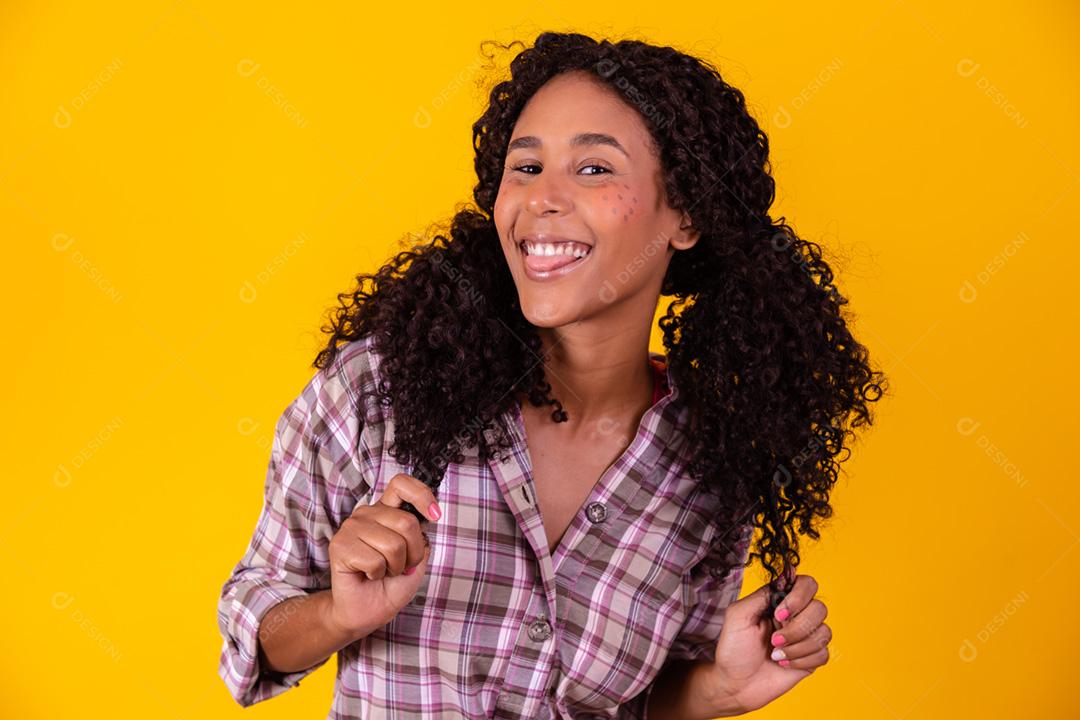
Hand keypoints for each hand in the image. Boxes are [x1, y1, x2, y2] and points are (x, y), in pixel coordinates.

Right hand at [326, 473, 439, 637]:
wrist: (366, 611)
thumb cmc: (390, 584)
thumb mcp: (417, 559)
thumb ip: (421, 537)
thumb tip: (425, 520)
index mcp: (386, 511)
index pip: (401, 484)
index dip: (422, 495)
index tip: (435, 516)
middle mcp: (367, 514)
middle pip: (407, 523)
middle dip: (413, 553)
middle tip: (401, 566)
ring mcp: (351, 528)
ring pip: (393, 544)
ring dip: (395, 566)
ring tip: (383, 571)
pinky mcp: (339, 546)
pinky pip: (375, 561)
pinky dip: (378, 574)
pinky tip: (368, 575)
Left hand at [707, 574, 830, 713]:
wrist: (735, 684)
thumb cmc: (734, 649)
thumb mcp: (738, 616)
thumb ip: (762, 595)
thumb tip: (787, 575)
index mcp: (780, 601)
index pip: (807, 584)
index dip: (798, 597)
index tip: (778, 614)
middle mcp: (797, 616)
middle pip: (819, 608)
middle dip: (796, 628)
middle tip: (774, 640)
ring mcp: (806, 637)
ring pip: (824, 632)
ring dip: (797, 647)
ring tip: (775, 655)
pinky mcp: (811, 658)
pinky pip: (823, 653)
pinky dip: (802, 660)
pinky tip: (784, 665)